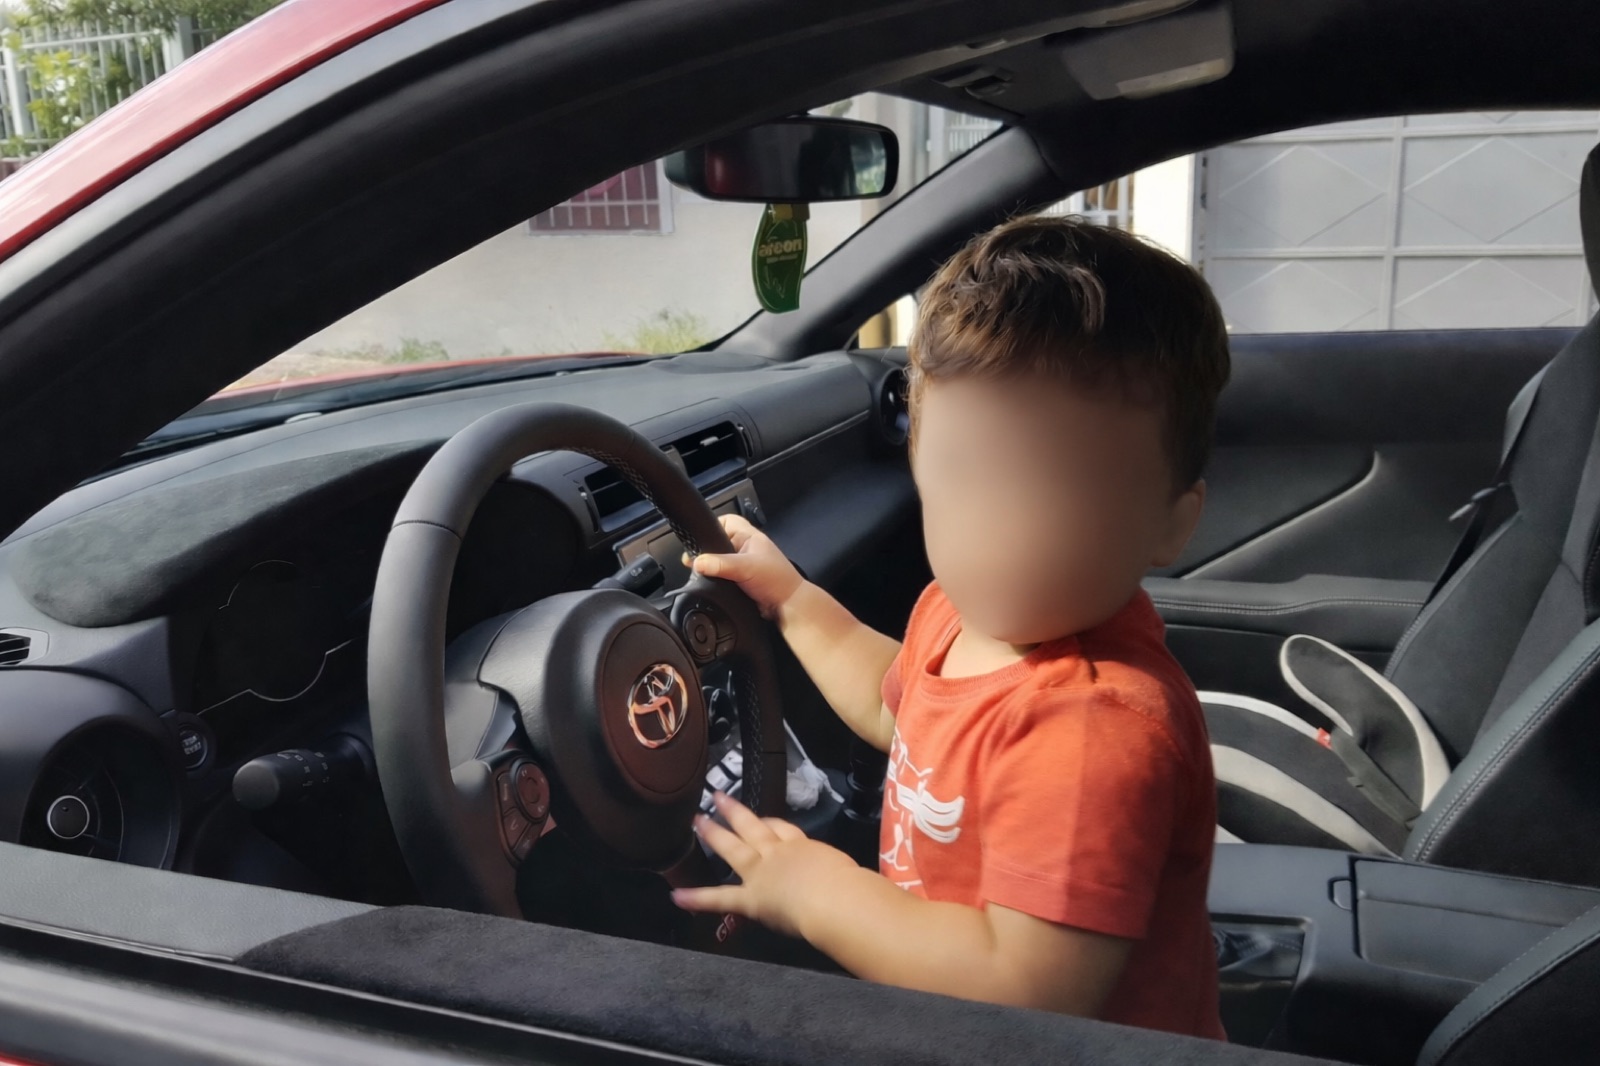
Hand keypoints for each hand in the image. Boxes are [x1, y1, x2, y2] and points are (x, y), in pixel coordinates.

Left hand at [671, 791, 856, 937]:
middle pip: (754, 827)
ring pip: (733, 848)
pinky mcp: (751, 897)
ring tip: (697, 821)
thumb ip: (843, 877)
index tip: (765, 820)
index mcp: (805, 848)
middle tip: (718, 798)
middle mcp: (779, 854)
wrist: (835, 898)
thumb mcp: (850, 873)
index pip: (785, 830)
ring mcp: (761, 872)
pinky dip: (697, 899)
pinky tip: (677, 896)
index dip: (772, 824)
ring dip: (714, 834)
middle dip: (735, 812)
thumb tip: (855, 888)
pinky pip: (720, 898)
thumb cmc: (851, 887)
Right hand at [683, 514, 804, 618]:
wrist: (787, 606)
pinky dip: (716, 579)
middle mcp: (745, 548)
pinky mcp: (739, 580)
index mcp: (749, 536)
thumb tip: (697, 562)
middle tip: (697, 561)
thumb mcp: (746, 568)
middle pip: (719, 542)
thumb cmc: (777, 580)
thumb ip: (720, 564)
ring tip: (703, 573)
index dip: (712, 527)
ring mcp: (742, 564)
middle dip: (708, 551)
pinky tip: (712, 584)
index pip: (727, 521)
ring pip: (719, 561)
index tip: (699, 539)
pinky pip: (722, 576)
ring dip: (712, 568)